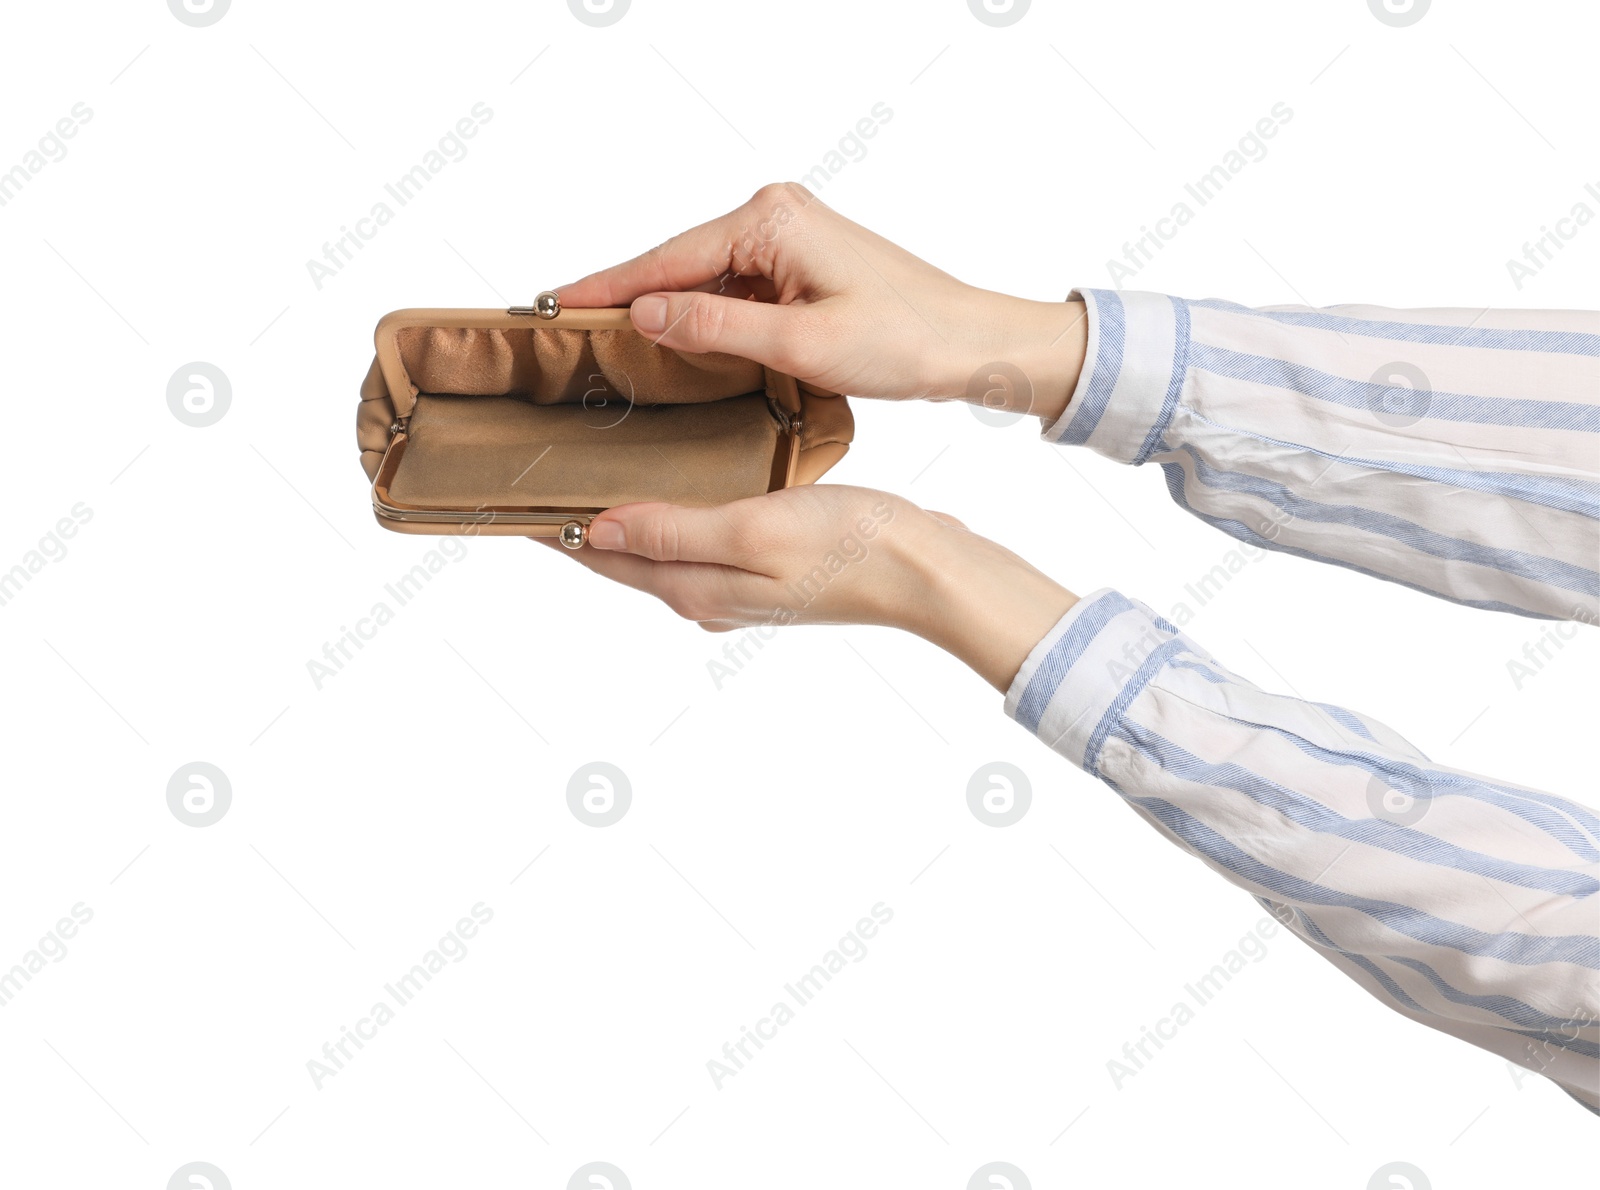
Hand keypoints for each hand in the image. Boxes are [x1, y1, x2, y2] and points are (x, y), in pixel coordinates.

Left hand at [539, 486, 1078, 691]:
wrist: (927, 573)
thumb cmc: (851, 546)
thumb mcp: (755, 528)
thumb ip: (674, 529)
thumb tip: (597, 529)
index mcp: (693, 585)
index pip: (597, 554)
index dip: (548, 527)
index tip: (503, 498)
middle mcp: (704, 593)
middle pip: (617, 555)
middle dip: (571, 524)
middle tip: (530, 477)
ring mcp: (734, 587)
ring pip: (652, 548)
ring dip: (614, 519)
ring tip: (582, 476)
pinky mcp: (762, 571)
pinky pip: (691, 541)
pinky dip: (662, 516)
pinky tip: (665, 489)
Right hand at [557, 183, 1086, 421]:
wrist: (969, 343)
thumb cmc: (904, 340)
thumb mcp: (801, 344)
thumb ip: (716, 327)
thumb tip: (644, 314)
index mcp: (770, 221)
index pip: (666, 259)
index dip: (607, 286)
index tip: (555, 303)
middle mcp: (774, 215)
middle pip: (678, 263)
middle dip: (627, 297)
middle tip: (565, 327)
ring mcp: (787, 236)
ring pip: (704, 278)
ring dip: (665, 310)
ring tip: (604, 341)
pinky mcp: (799, 261)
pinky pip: (733, 287)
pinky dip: (703, 314)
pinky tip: (672, 341)